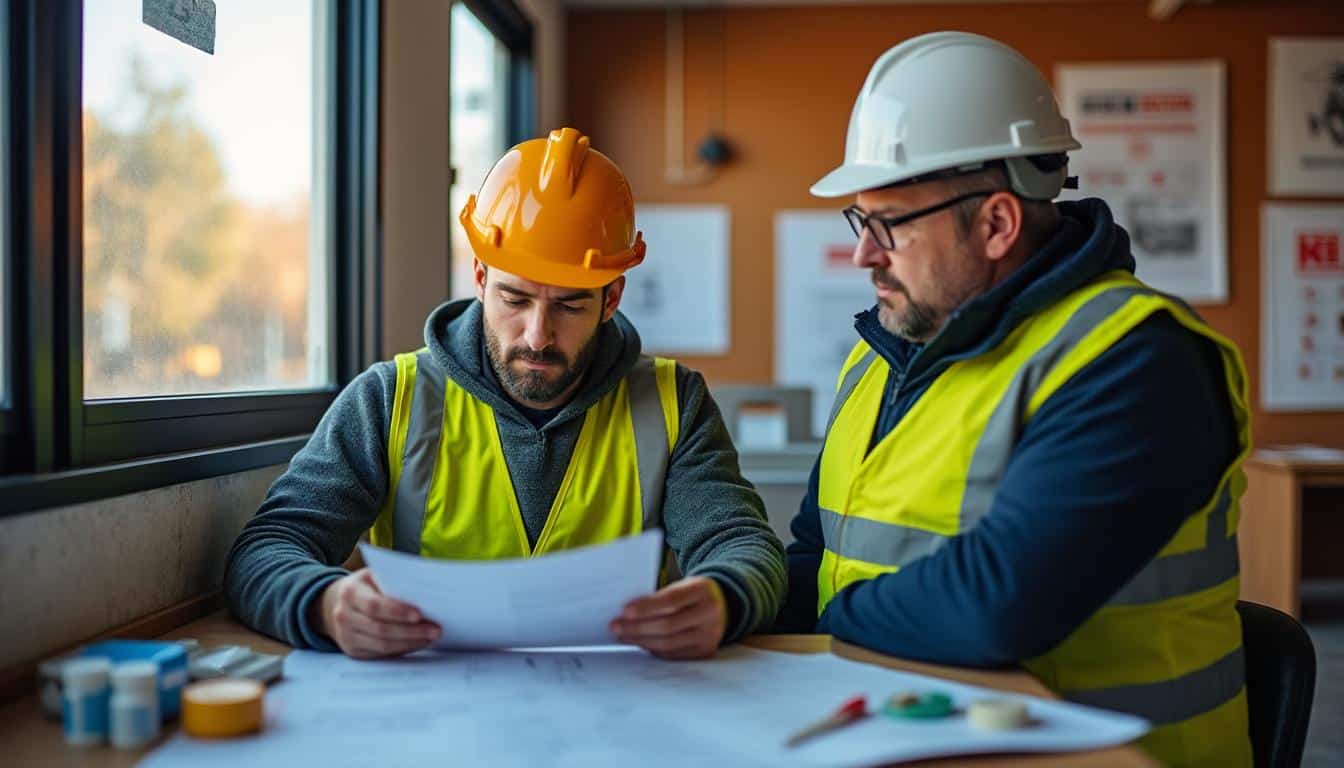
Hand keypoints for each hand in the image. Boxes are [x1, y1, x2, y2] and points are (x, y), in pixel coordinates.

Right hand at [311, 568, 440, 658]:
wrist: (335, 603)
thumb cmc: (365, 586)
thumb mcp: (373, 576)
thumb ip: (393, 581)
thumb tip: (425, 593)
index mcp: (350, 592)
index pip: (374, 605)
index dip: (397, 611)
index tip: (420, 614)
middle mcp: (344, 616)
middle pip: (380, 629)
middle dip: (411, 631)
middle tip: (436, 630)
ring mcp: (346, 636)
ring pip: (382, 645)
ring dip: (410, 643)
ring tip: (431, 637)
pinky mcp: (353, 651)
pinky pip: (380, 654)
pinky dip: (402, 649)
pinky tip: (418, 643)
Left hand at [609, 576, 727, 659]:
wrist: (723, 605)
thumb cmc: (693, 593)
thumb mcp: (683, 585)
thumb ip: (660, 596)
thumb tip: (627, 612)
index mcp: (702, 590)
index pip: (671, 600)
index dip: (646, 607)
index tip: (624, 611)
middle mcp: (709, 613)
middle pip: (668, 625)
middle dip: (638, 627)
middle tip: (616, 626)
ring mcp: (709, 635)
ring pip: (669, 643)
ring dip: (641, 641)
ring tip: (623, 636)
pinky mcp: (704, 652)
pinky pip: (673, 655)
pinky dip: (653, 650)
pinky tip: (639, 643)